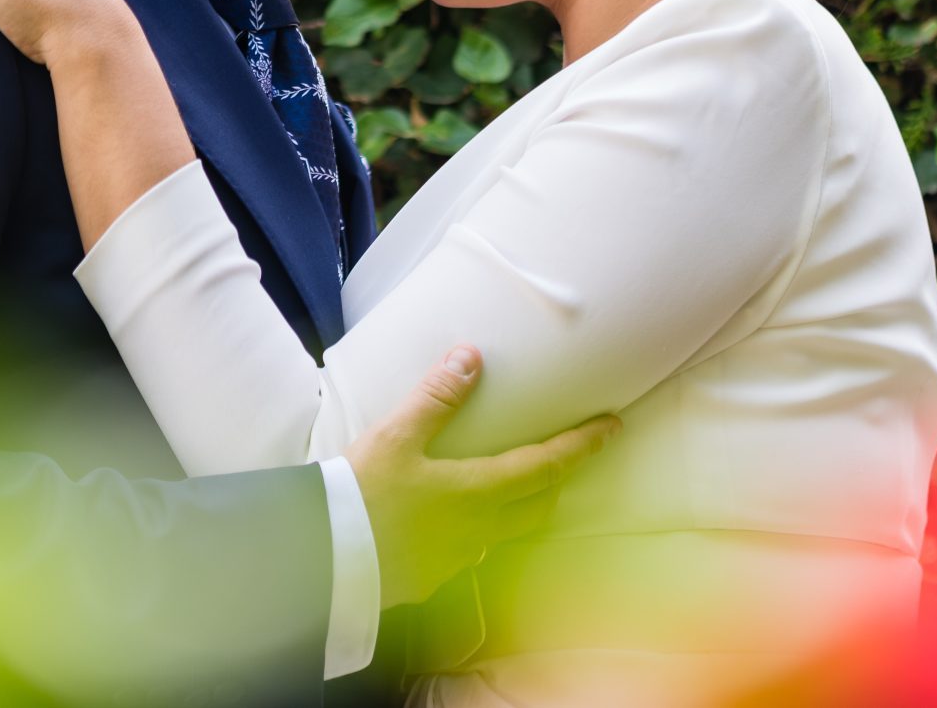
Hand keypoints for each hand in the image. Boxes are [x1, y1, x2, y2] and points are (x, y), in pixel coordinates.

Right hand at [347, 346, 618, 609]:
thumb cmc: (362, 496)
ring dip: (519, 508)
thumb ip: (435, 399)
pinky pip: (469, 553)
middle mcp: (479, 531)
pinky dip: (476, 531)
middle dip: (556, 480)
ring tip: (509, 487)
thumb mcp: (396, 437)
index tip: (612, 429)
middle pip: (536, 505)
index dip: (581, 446)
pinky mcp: (432, 579)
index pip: (546, 467)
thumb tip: (471, 357)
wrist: (325, 562)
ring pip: (505, 533)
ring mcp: (457, 560)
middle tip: (564, 457)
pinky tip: (452, 523)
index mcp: (478, 493)